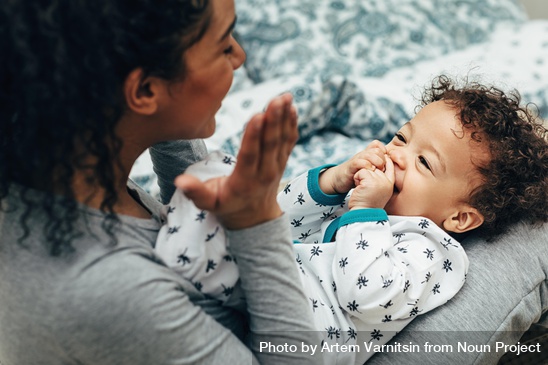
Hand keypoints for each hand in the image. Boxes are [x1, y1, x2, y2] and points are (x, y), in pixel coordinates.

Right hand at [174, 93, 297, 229]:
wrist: (254, 218)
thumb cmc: (227, 207)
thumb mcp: (208, 204)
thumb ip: (195, 192)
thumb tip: (179, 181)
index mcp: (244, 181)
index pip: (250, 156)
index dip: (253, 136)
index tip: (257, 115)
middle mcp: (265, 173)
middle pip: (270, 144)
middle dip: (274, 120)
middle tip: (276, 99)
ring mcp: (276, 167)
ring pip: (282, 139)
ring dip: (285, 117)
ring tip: (286, 96)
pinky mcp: (282, 161)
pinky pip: (289, 141)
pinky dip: (292, 124)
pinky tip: (292, 106)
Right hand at [319, 140, 386, 194]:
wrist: (339, 179)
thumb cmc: (356, 175)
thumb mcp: (367, 169)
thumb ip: (376, 166)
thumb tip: (390, 166)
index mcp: (367, 154)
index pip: (377, 144)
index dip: (384, 150)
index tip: (385, 161)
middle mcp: (362, 155)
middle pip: (376, 149)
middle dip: (382, 159)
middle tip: (383, 169)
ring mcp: (356, 160)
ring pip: (369, 154)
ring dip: (376, 162)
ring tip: (377, 170)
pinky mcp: (350, 167)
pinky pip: (359, 162)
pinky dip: (366, 165)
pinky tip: (369, 171)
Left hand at [349, 155, 394, 209]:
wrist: (363, 213)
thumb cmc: (368, 203)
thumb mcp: (380, 191)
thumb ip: (382, 179)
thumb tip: (380, 166)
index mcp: (390, 184)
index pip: (390, 166)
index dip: (385, 160)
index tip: (381, 158)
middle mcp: (386, 181)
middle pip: (376, 166)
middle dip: (368, 173)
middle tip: (365, 186)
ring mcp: (379, 180)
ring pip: (367, 168)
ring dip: (361, 176)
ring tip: (362, 188)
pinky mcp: (370, 181)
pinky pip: (361, 171)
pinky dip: (357, 178)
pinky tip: (358, 187)